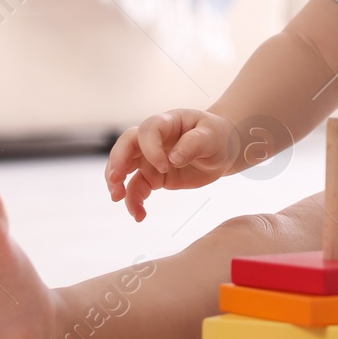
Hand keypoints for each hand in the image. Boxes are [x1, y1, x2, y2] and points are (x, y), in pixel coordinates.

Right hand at [105, 109, 239, 220]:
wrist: (222, 151)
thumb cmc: (216, 136)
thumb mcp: (212, 136)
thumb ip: (194, 143)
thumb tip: (173, 158)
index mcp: (167, 123)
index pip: (148, 130)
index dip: (150, 148)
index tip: (165, 166)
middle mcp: (153, 140)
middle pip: (126, 145)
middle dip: (117, 161)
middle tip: (115, 179)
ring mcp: (150, 159)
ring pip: (124, 168)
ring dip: (117, 183)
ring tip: (118, 198)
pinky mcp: (153, 177)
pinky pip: (136, 189)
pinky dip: (134, 202)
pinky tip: (139, 215)